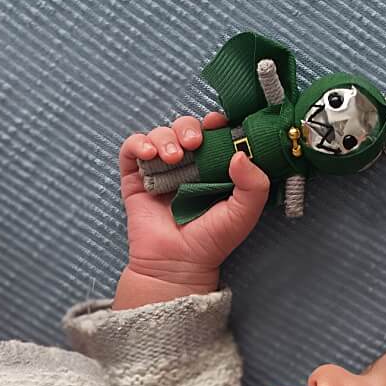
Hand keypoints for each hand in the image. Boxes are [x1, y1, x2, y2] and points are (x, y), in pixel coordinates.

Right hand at [118, 111, 270, 282]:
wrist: (178, 263)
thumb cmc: (212, 241)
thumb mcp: (244, 213)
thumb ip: (254, 185)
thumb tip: (240, 154)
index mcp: (213, 167)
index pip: (212, 132)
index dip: (214, 122)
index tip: (218, 122)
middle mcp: (186, 164)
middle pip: (184, 127)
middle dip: (188, 127)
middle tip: (194, 142)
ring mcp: (160, 170)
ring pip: (159, 134)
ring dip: (165, 137)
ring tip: (173, 158)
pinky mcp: (136, 178)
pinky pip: (131, 149)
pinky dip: (138, 144)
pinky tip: (149, 155)